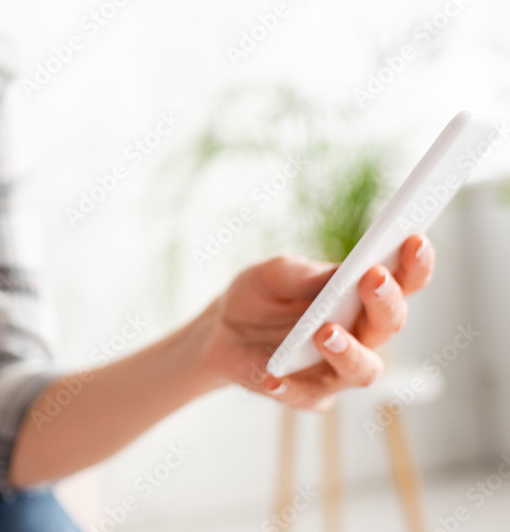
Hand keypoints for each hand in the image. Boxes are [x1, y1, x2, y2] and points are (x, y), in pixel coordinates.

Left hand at [200, 234, 434, 410]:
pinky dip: (291, 386)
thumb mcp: (274, 274)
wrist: (222, 329)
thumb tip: (342, 273)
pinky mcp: (308, 396)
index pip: (403, 282)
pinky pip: (306, 396)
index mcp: (363, 298)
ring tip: (326, 332)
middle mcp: (361, 335)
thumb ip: (307, 274)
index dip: (415, 264)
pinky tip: (274, 376)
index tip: (415, 240)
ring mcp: (337, 369)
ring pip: (364, 369)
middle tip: (374, 278)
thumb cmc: (261, 295)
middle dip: (386, 301)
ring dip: (350, 351)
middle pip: (390, 324)